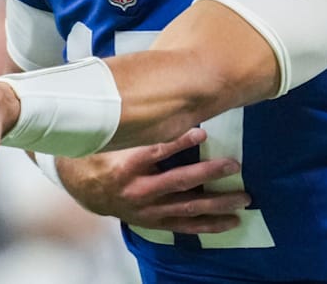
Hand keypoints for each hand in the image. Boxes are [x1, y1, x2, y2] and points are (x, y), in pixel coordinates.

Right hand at [55, 126, 250, 233]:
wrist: (83, 189)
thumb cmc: (99, 155)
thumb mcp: (107, 139)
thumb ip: (128, 126)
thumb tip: (149, 98)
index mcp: (125, 167)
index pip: (155, 152)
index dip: (179, 142)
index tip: (202, 132)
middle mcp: (139, 191)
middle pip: (180, 182)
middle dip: (210, 173)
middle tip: (234, 165)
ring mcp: (149, 210)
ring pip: (188, 208)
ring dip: (219, 202)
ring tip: (244, 198)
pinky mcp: (155, 223)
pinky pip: (186, 227)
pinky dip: (210, 225)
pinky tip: (232, 221)